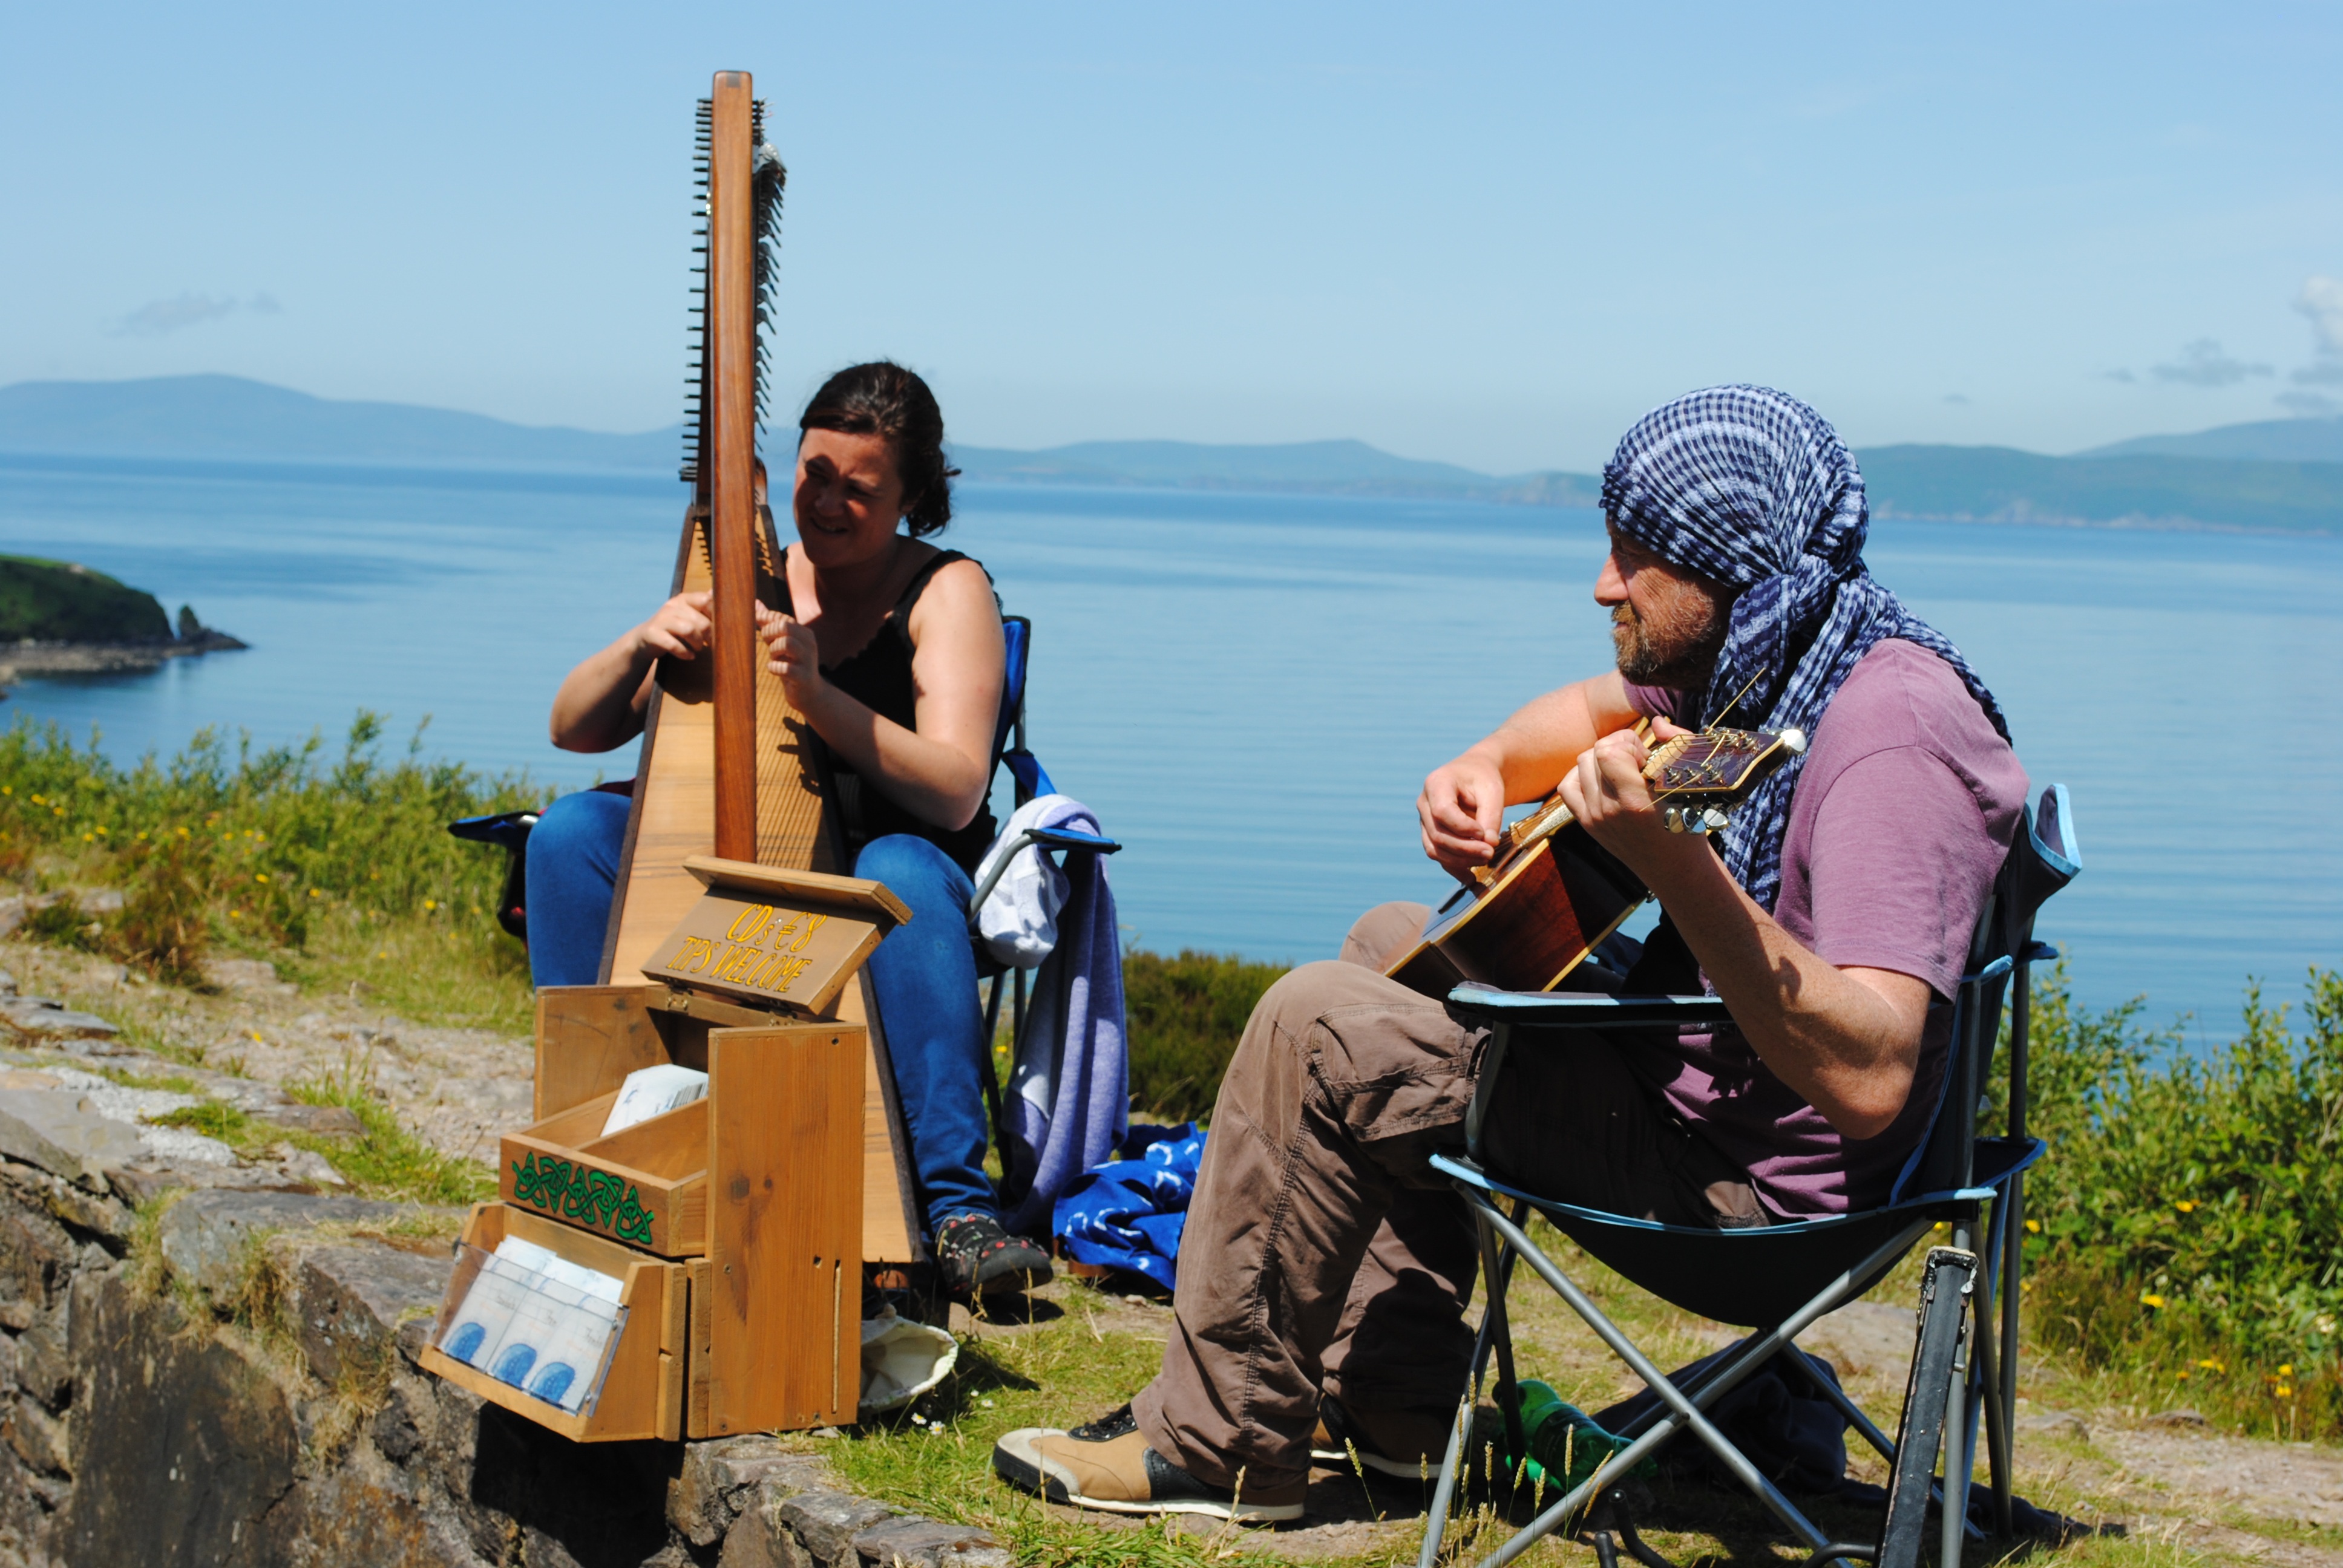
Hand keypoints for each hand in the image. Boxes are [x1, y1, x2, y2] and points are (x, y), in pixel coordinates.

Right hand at [629, 592, 712, 661]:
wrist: (645, 639)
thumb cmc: (673, 627)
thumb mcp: (688, 614)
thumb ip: (703, 605)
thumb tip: (716, 590)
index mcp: (684, 599)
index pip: (706, 600)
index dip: (715, 616)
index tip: (717, 628)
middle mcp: (672, 606)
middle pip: (701, 621)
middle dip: (709, 637)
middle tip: (708, 644)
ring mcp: (661, 619)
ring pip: (689, 631)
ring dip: (697, 644)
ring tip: (697, 648)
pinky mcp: (653, 633)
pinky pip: (673, 644)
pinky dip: (684, 652)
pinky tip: (689, 656)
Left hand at [756, 602, 824, 707]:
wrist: (810, 694)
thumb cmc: (792, 665)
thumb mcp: (781, 642)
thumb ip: (770, 623)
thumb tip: (755, 603)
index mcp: (804, 633)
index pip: (782, 618)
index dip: (766, 621)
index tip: (756, 627)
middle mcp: (809, 644)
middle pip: (785, 627)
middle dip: (769, 633)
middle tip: (767, 644)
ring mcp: (808, 661)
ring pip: (786, 643)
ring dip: (773, 650)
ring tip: (774, 658)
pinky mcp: (803, 677)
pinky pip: (786, 668)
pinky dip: (775, 668)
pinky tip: (774, 670)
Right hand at [1418, 752, 1506, 883]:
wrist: (1475, 775)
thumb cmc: (1483, 779)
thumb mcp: (1492, 790)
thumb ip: (1491, 816)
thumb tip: (1489, 845)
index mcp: (1436, 783)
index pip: (1442, 811)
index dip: (1462, 827)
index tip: (1484, 834)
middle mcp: (1424, 803)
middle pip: (1438, 834)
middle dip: (1465, 848)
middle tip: (1490, 853)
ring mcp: (1425, 821)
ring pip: (1435, 849)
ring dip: (1460, 860)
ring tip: (1485, 860)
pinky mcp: (1431, 835)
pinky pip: (1439, 856)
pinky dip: (1454, 868)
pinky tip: (1471, 877)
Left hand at [1557, 718, 1703, 876]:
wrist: (1674, 867)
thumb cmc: (1688, 822)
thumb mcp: (1691, 782)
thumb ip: (1677, 743)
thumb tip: (1657, 722)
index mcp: (1635, 802)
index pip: (1607, 753)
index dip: (1627, 742)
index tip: (1645, 755)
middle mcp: (1608, 811)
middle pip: (1593, 753)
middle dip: (1616, 747)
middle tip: (1637, 761)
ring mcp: (1594, 818)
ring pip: (1580, 765)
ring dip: (1601, 759)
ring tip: (1623, 770)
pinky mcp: (1586, 823)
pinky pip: (1567, 787)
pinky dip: (1581, 775)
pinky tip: (1602, 778)